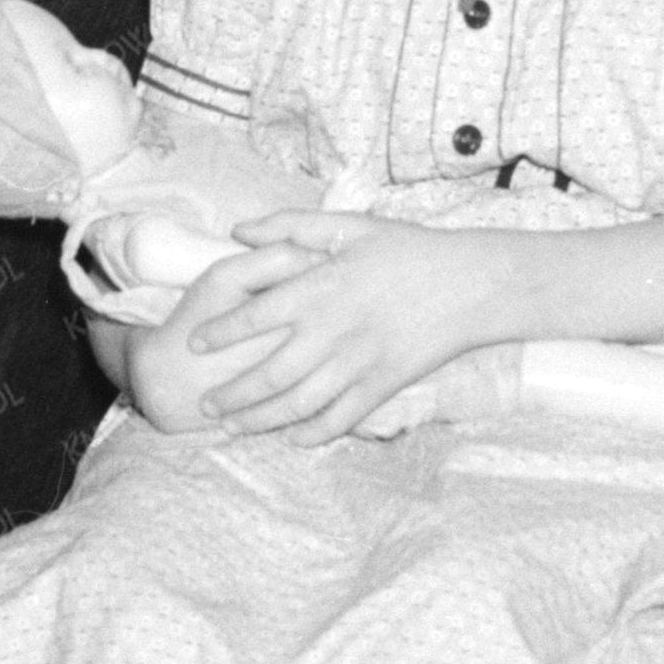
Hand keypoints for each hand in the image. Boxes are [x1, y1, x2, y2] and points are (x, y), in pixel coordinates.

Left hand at [177, 210, 492, 441]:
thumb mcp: (349, 225)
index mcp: (320, 288)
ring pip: (298, 403)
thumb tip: (239, 230)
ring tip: (232, 427)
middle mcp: (333, 331)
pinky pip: (341, 418)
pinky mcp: (383, 386)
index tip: (194, 342)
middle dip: (231, 393)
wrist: (470, 284)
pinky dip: (313, 433)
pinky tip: (291, 438)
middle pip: (268, 371)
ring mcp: (358, 363)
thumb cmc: (408, 249)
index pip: (254, 315)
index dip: (220, 332)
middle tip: (203, 403)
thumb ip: (290, 225)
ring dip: (260, 419)